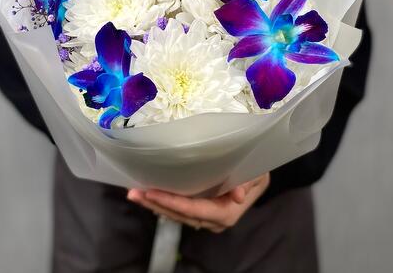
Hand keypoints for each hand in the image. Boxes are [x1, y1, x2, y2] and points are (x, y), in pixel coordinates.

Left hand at [127, 173, 269, 233]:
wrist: (259, 175)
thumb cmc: (256, 171)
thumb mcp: (256, 174)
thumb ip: (247, 183)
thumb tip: (237, 195)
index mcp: (226, 213)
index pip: (195, 210)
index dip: (172, 203)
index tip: (152, 194)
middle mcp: (214, 220)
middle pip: (181, 215)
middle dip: (156, 205)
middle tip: (134, 193)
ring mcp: (206, 218)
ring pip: (177, 215)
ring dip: (155, 205)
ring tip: (135, 194)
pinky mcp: (201, 212)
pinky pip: (180, 211)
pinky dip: (163, 204)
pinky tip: (149, 196)